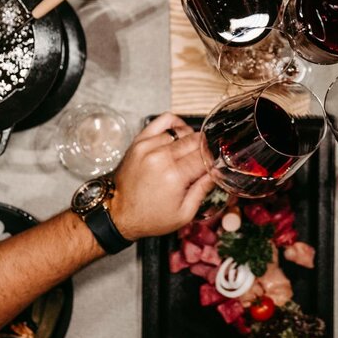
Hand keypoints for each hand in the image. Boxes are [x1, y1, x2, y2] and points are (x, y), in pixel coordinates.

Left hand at [108, 113, 214, 239]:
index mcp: (174, 176)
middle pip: (196, 140)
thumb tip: (218, 172)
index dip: (214, 160)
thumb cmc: (150, 217)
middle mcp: (161, 157)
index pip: (205, 156)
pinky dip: (175, 124)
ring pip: (182, 131)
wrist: (119, 214)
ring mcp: (148, 146)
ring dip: (190, 140)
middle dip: (204, 150)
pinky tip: (178, 135)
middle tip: (204, 161)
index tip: (215, 164)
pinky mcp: (140, 141)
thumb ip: (203, 190)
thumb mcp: (184, 214)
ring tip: (188, 154)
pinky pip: (163, 120)